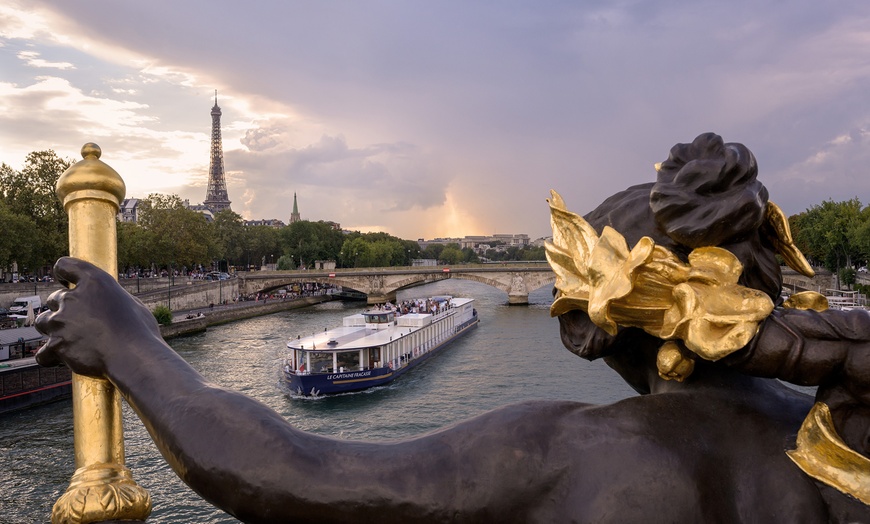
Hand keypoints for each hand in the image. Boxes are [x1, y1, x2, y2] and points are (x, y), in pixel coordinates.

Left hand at [35, 257, 161, 376]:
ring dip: (53, 329)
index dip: (63, 272)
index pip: (65, 265)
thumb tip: (105, 303)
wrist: (133, 357)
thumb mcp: (131, 304)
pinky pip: (43, 352)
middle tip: (80, 321)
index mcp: (95, 281)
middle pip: (54, 299)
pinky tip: (60, 358)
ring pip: (43, 322)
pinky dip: (50, 356)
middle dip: (64, 308)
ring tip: (70, 339)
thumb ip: (110, 299)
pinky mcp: (56, 345)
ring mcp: (61, 322)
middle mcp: (73, 298)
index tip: (64, 281)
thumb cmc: (140, 332)